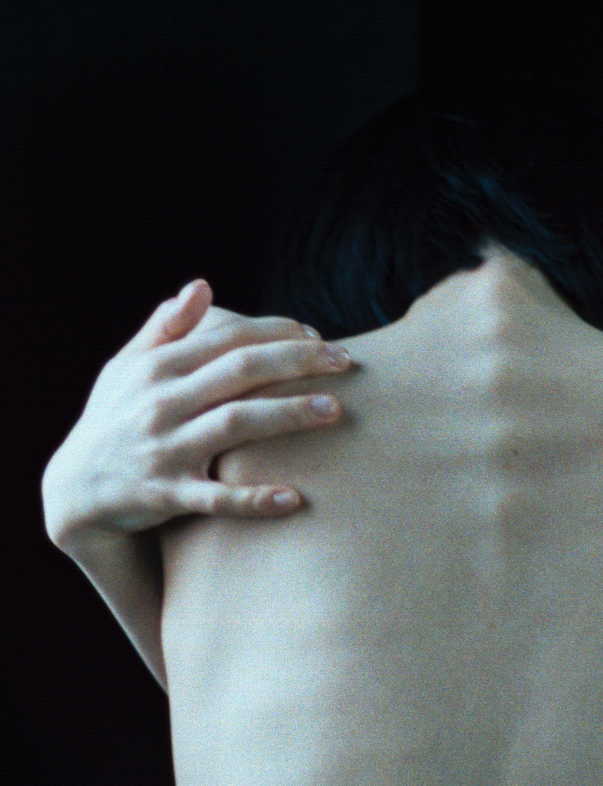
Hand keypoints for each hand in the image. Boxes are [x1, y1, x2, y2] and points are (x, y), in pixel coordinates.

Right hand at [42, 279, 354, 542]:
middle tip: (347, 363)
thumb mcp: (125, 369)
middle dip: (297, 362)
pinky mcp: (165, 495)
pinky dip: (254, 499)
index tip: (320, 339)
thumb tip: (202, 286)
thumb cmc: (112, 421)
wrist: (73, 492)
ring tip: (335, 411)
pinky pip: (215, 499)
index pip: (229, 337)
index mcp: (157, 367)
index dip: (279, 333)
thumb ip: (164, 329)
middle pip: (240, 371)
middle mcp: (161, 402)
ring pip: (234, 425)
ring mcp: (164, 449)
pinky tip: (294, 499)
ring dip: (288, 415)